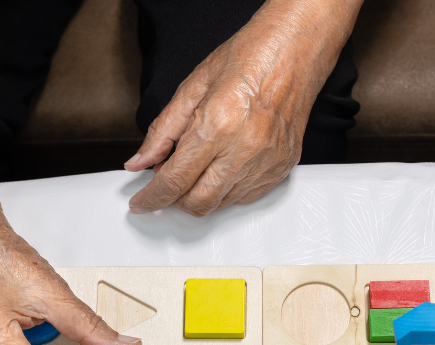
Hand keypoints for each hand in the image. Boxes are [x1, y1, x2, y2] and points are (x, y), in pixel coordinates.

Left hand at [125, 0, 360, 216]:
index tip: (141, 203)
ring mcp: (266, 163)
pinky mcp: (282, 168)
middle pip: (198, 203)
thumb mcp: (192, 88)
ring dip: (201, 193)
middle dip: (174, 201)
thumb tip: (140, 161)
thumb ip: (162, 131)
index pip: (174, 181)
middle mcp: (243, 151)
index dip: (151, 198)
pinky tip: (222, 167)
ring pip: (222, 203)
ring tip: (198, 163)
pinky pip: (246, 196)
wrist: (294, 51)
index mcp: (216, 127)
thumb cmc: (248, 59)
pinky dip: (227, 190)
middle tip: (166, 184)